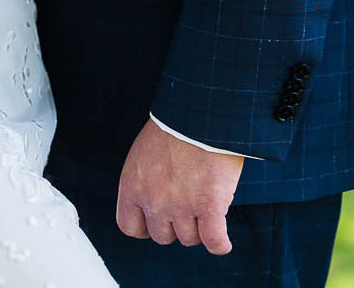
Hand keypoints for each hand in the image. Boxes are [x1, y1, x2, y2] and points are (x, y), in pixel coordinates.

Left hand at [115, 118, 244, 253]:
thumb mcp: (147, 151)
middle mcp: (154, 201)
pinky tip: (223, 242)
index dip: (147, 227)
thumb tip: (161, 196)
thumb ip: (148, 179)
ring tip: (210, 213)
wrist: (203, 108)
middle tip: (191, 208)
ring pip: (189, 238)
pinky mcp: (210, 205)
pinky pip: (214, 240)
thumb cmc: (178, 122)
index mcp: (133, 185)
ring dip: (199, 229)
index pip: (131, 226)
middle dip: (176, 225)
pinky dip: (220, 244)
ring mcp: (181, 206)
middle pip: (163, 235)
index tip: (159, 220)